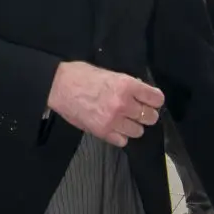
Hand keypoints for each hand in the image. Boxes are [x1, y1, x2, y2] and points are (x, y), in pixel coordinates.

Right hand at [46, 61, 163, 147]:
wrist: (58, 86)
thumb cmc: (80, 75)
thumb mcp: (109, 73)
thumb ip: (126, 84)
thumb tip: (140, 93)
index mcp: (126, 85)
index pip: (156, 98)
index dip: (154, 100)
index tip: (151, 101)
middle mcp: (123, 104)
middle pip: (150, 117)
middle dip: (146, 114)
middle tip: (138, 111)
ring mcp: (112, 120)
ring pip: (138, 131)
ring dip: (133, 126)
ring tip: (124, 120)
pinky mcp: (102, 132)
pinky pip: (122, 140)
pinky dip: (120, 136)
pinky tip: (114, 128)